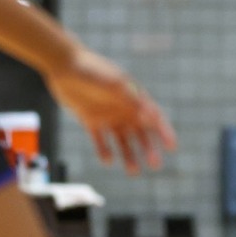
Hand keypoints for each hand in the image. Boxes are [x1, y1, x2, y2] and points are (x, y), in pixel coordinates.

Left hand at [44, 47, 176, 174]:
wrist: (64, 64)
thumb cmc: (93, 70)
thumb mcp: (115, 84)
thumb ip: (133, 99)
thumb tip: (152, 116)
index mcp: (134, 97)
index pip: (154, 117)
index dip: (164, 132)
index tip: (172, 147)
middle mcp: (123, 108)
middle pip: (141, 133)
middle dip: (149, 149)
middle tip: (155, 165)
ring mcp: (107, 115)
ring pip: (122, 140)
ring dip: (129, 155)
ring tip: (133, 171)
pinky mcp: (90, 120)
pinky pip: (100, 139)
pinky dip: (104, 150)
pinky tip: (108, 161)